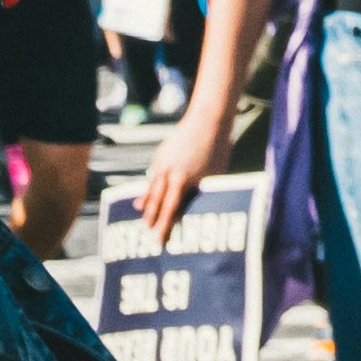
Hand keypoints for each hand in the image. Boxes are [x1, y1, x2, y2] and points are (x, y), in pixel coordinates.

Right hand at [134, 115, 219, 237]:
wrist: (208, 118)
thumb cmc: (216, 149)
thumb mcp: (211, 177)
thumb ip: (196, 193)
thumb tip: (185, 210)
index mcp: (180, 180)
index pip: (169, 210)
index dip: (163, 227)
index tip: (159, 241)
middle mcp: (166, 172)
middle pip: (155, 200)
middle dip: (151, 217)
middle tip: (146, 231)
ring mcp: (161, 161)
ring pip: (151, 187)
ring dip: (147, 202)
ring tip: (143, 214)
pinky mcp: (161, 153)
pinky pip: (153, 174)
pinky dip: (151, 185)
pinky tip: (151, 191)